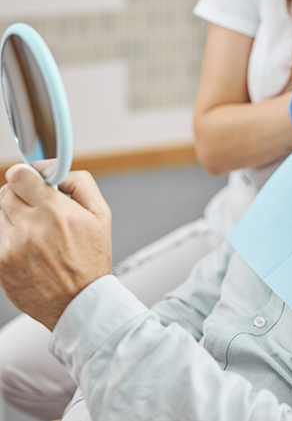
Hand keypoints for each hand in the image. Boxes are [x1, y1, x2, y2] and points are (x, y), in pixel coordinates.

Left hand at [0, 164, 111, 330]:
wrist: (79, 302)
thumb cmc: (91, 259)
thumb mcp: (101, 214)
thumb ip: (79, 181)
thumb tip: (54, 170)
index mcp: (55, 212)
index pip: (19, 175)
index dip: (26, 175)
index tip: (31, 181)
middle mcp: (30, 228)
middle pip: (5, 192)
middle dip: (20, 195)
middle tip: (36, 207)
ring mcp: (11, 248)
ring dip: (13, 217)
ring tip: (34, 231)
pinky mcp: (0, 265)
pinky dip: (8, 238)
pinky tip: (27, 249)